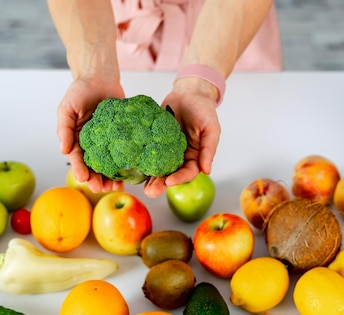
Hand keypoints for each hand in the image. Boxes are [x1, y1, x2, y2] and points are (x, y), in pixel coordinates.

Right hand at [56, 76, 125, 192]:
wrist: (99, 77)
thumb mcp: (66, 108)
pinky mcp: (122, 136)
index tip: (85, 179)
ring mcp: (107, 141)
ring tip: (117, 187)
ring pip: (109, 164)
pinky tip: (131, 175)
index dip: (80, 170)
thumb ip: (64, 128)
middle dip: (97, 179)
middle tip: (102, 189)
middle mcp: (92, 143)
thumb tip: (63, 150)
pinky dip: (126, 164)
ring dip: (112, 177)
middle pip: (94, 166)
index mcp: (76, 139)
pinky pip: (124, 152)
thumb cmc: (80, 91)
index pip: (77, 158)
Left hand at [144, 77, 220, 197]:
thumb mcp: (211, 129)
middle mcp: (179, 157)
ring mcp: (164, 150)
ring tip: (142, 187)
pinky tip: (132, 168)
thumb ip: (208, 149)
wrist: (189, 94)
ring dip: (150, 178)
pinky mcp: (153, 141)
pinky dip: (140, 161)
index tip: (170, 181)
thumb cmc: (203, 111)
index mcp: (194, 157)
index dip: (179, 178)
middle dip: (161, 184)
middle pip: (170, 174)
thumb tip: (207, 170)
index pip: (187, 172)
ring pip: (157, 167)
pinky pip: (146, 152)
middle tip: (151, 192)